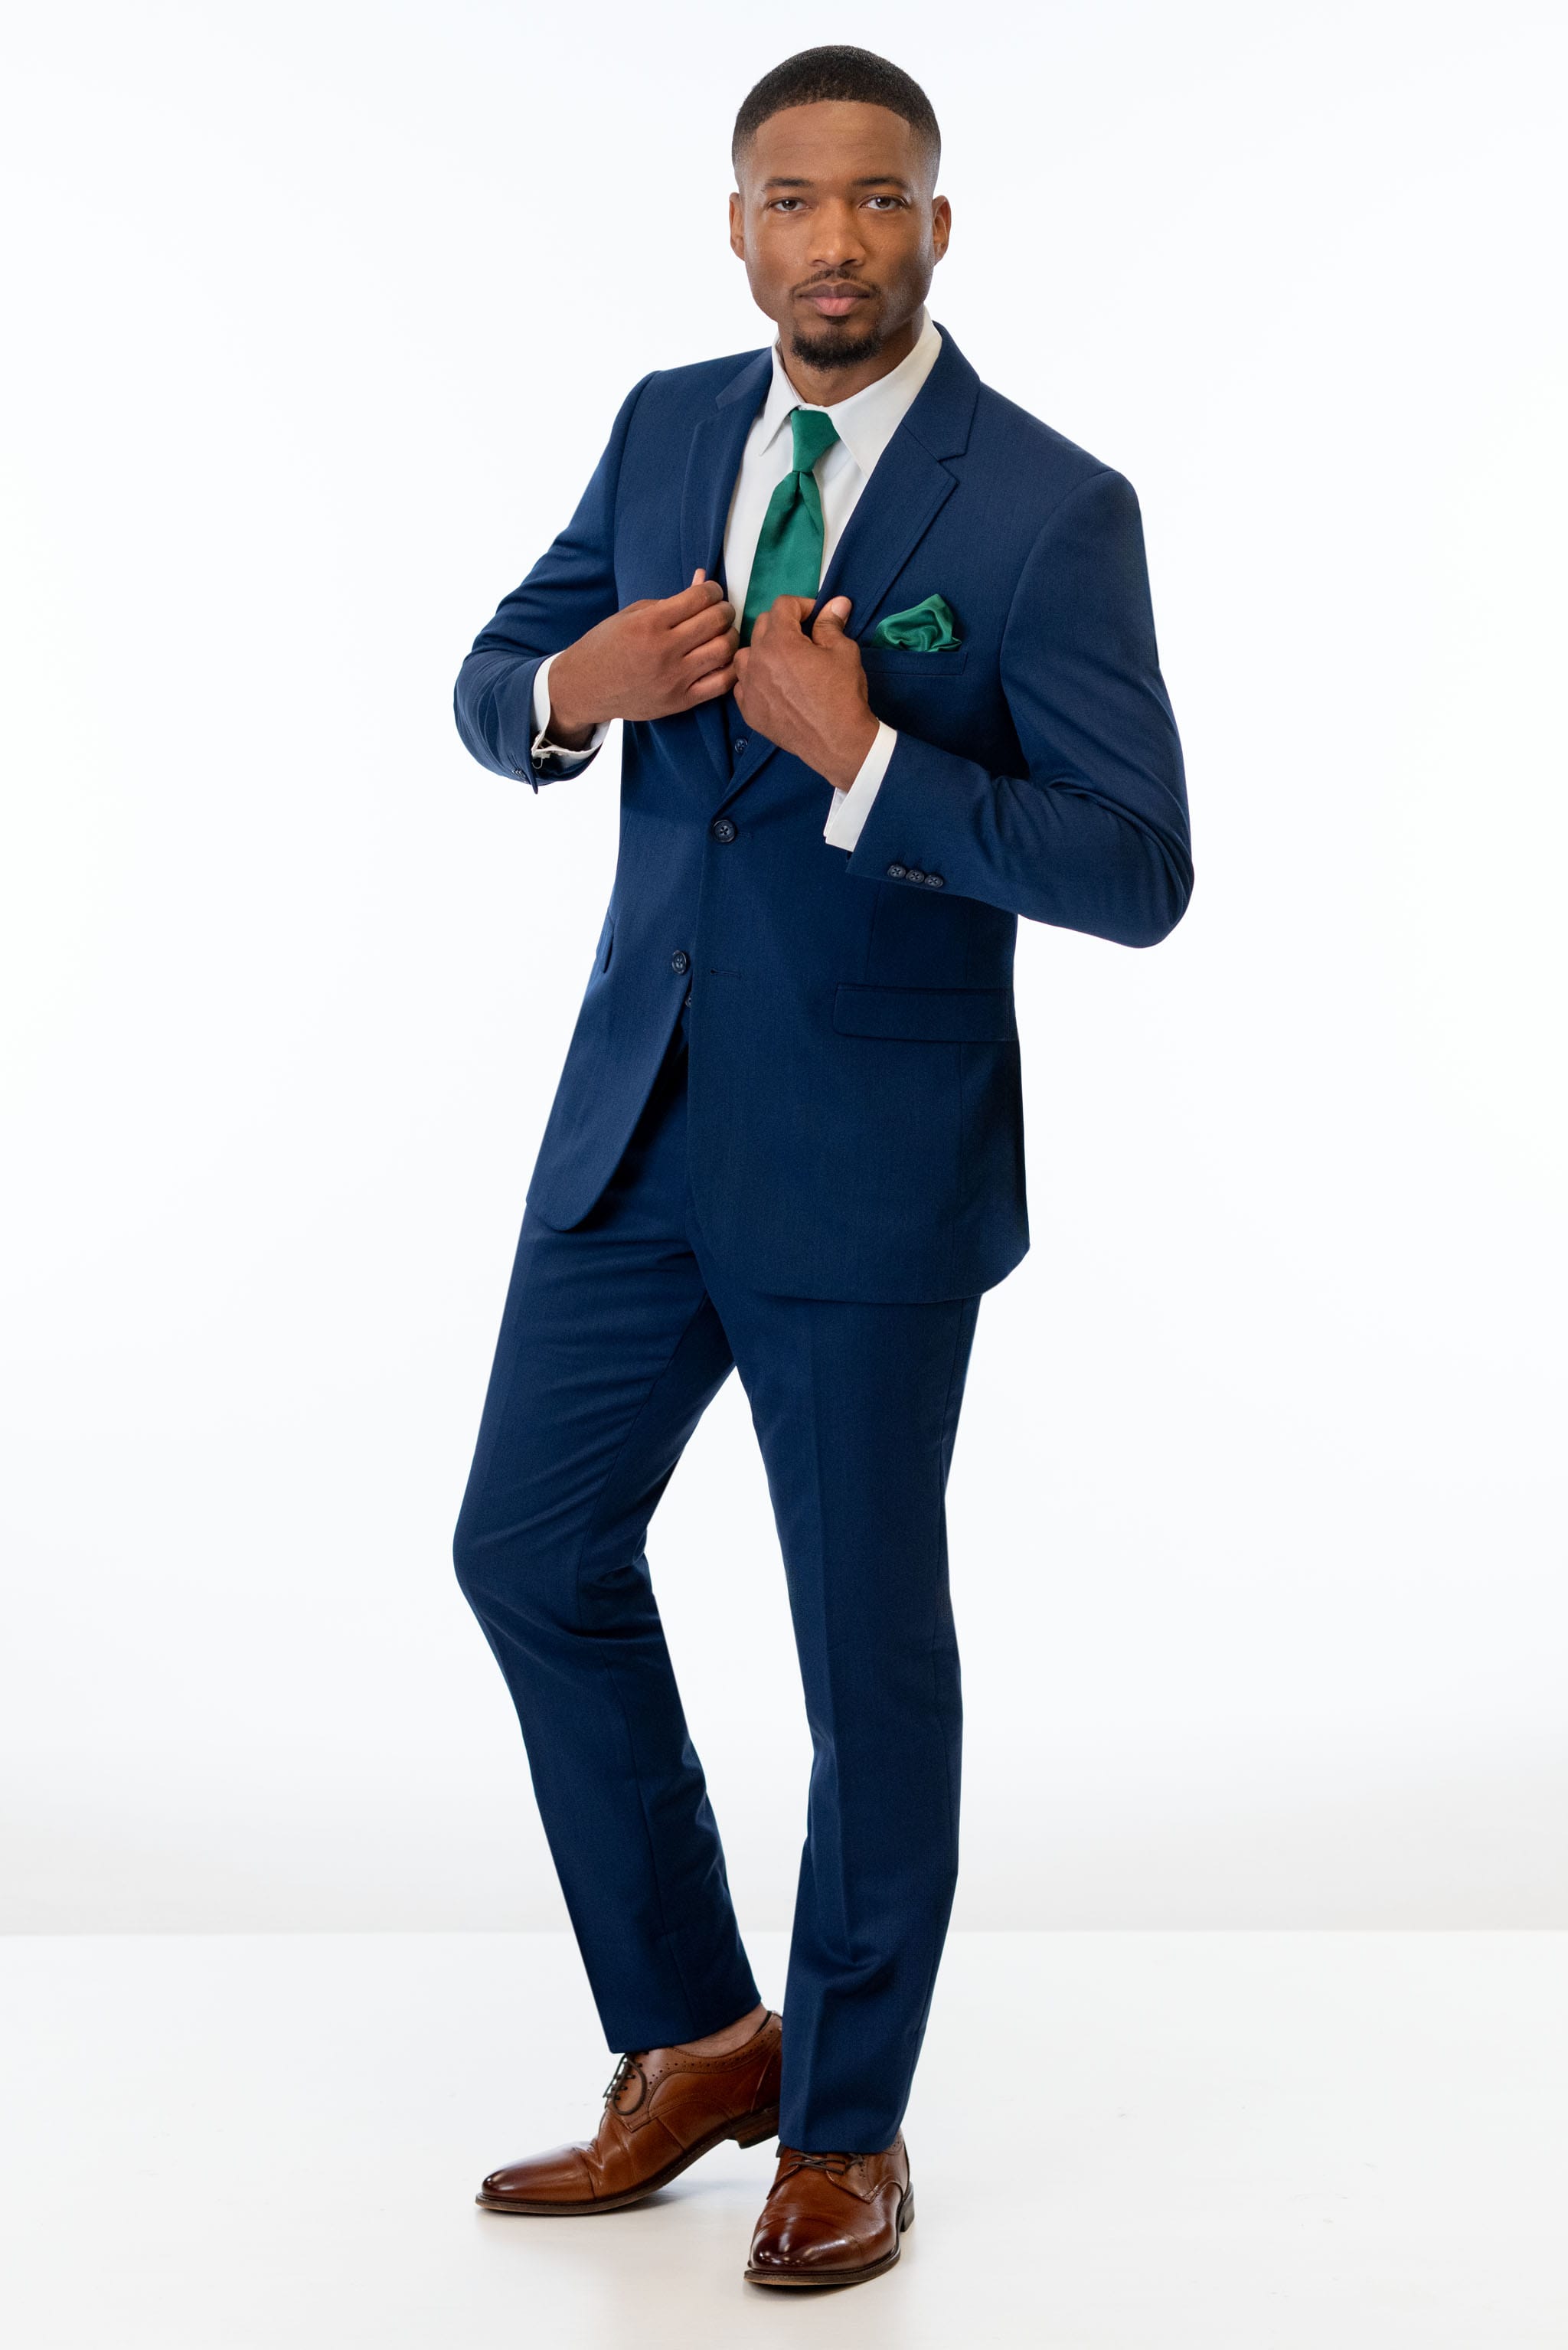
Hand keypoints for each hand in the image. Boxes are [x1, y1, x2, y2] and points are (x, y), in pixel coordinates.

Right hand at [547, 571, 738, 745]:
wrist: (585, 688)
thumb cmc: (606, 646)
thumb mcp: (631, 614)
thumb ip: (670, 601)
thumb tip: (702, 579)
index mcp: (649, 624)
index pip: (699, 598)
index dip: (713, 590)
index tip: (711, 592)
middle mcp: (664, 651)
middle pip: (716, 622)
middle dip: (725, 610)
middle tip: (721, 610)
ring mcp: (674, 679)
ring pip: (724, 650)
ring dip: (731, 636)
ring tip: (723, 633)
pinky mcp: (680, 701)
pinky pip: (721, 683)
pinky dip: (730, 667)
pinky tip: (722, 659)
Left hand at [732, 596, 878, 790]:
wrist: (836, 741)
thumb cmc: (842, 694)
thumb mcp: (843, 651)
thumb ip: (831, 624)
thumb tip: (837, 602)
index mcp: (780, 641)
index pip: (782, 605)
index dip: (802, 605)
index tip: (817, 617)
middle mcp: (757, 660)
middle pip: (762, 625)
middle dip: (783, 624)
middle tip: (804, 638)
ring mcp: (749, 687)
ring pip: (745, 654)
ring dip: (762, 650)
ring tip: (782, 661)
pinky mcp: (749, 710)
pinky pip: (743, 684)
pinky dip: (755, 679)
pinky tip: (773, 686)